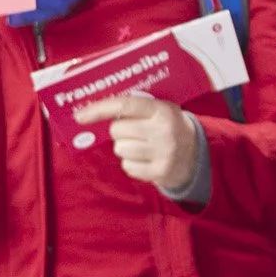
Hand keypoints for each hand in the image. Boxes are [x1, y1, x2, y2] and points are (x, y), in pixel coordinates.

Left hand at [74, 93, 200, 193]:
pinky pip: (128, 167)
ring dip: (125, 148)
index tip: (79, 116)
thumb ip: (134, 107)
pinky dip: (132, 164)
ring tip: (142, 146)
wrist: (196, 154)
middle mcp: (163, 130)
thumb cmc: (168, 127)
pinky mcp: (160, 172)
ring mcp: (163, 153)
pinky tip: (146, 159)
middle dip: (120, 131)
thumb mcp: (160, 110)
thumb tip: (90, 112)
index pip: (125, 104)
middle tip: (135, 131)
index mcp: (162, 110)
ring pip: (120, 149)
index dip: (99, 109)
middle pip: (117, 130)